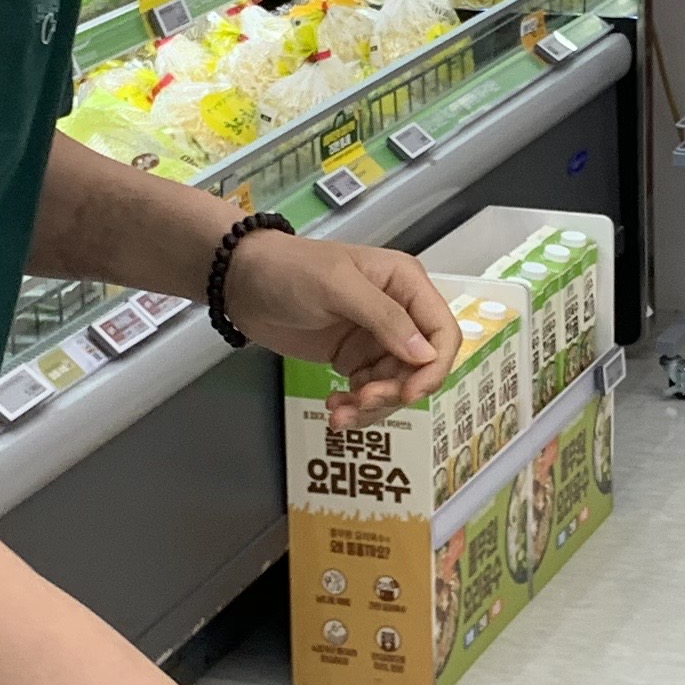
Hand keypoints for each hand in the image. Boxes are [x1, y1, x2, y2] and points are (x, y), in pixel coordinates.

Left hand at [224, 233, 454, 428]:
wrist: (242, 281)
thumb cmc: (290, 271)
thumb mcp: (337, 287)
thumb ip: (384, 318)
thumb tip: (425, 355)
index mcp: (406, 284)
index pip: (442, 332)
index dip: (433, 368)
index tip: (408, 394)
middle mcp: (399, 313)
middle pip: (420, 368)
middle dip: (394, 391)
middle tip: (361, 401)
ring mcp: (376, 339)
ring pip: (395, 386)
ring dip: (372, 407)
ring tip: (339, 413)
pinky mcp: (353, 359)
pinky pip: (369, 392)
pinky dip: (355, 407)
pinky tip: (333, 408)